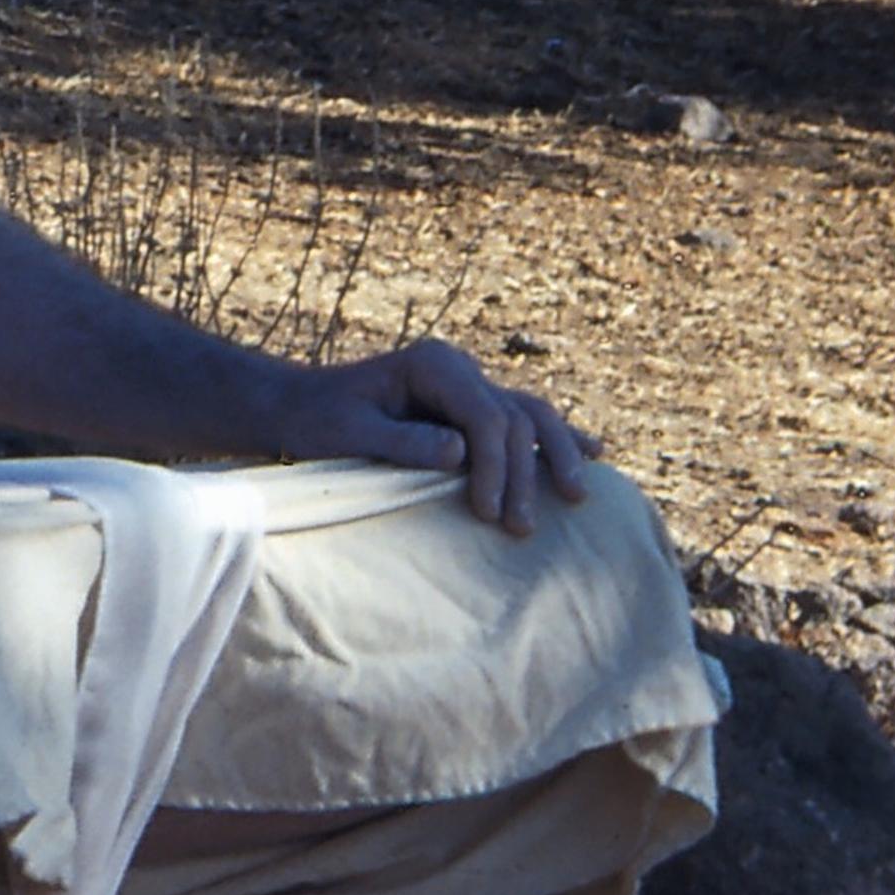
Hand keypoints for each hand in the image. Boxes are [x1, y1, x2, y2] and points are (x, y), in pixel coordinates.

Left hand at [284, 338, 594, 534]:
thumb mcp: (349, 433)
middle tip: (520, 530)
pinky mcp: (471, 408)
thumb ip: (403, 441)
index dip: (495, 466)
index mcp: (431, 364)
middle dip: (523, 473)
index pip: (486, 416)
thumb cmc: (317, 421)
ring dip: (555, 456)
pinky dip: (557, 438)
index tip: (489, 515)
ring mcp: (468, 385)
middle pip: (515, 417)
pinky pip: (524, 420)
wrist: (301, 408)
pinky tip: (593, 452)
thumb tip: (459, 451)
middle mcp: (457, 368)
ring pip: (530, 415)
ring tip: (576, 498)